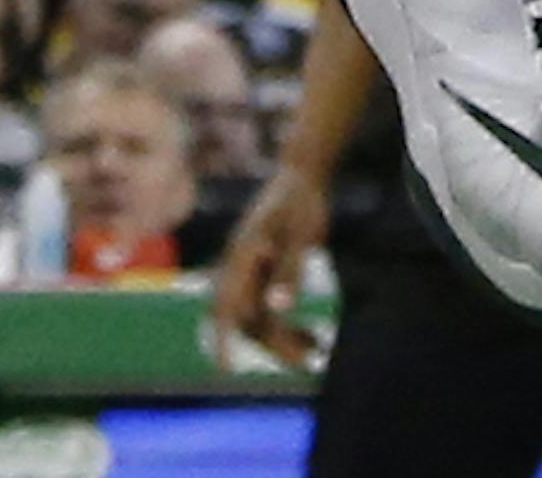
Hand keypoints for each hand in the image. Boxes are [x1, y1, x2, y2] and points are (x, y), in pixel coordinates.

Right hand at [211, 161, 323, 373]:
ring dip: (284, 340)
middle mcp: (241, 269)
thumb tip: (279, 307)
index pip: (225, 306)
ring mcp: (252, 274)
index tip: (226, 367)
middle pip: (249, 320)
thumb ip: (289, 269)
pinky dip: (289, 329)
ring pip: (261, 320)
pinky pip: (271, 313)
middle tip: (310, 360)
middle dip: (275, 345)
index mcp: (241, 257)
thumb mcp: (299, 233)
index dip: (222, 338)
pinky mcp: (266, 277)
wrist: (303, 175)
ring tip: (319, 351)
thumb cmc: (300, 200)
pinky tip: (315, 340)